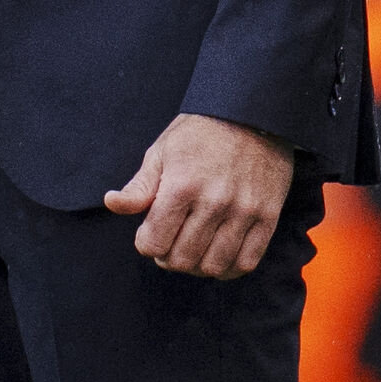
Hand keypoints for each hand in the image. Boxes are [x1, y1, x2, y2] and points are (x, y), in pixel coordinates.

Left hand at [106, 113, 293, 278]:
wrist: (252, 113)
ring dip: (197, 265)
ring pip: (212, 266)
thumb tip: (112, 203)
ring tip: (194, 250)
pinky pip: (247, 262)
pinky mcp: (268, 216)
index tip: (151, 234)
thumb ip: (139, 186)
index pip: (153, 243)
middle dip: (168, 257)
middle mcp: (213, 202)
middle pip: (181, 259)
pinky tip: (219, 256)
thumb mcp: (162, 152)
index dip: (146, 243)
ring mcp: (243, 211)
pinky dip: (229, 268)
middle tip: (171, 243)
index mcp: (181, 186)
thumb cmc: (201, 133)